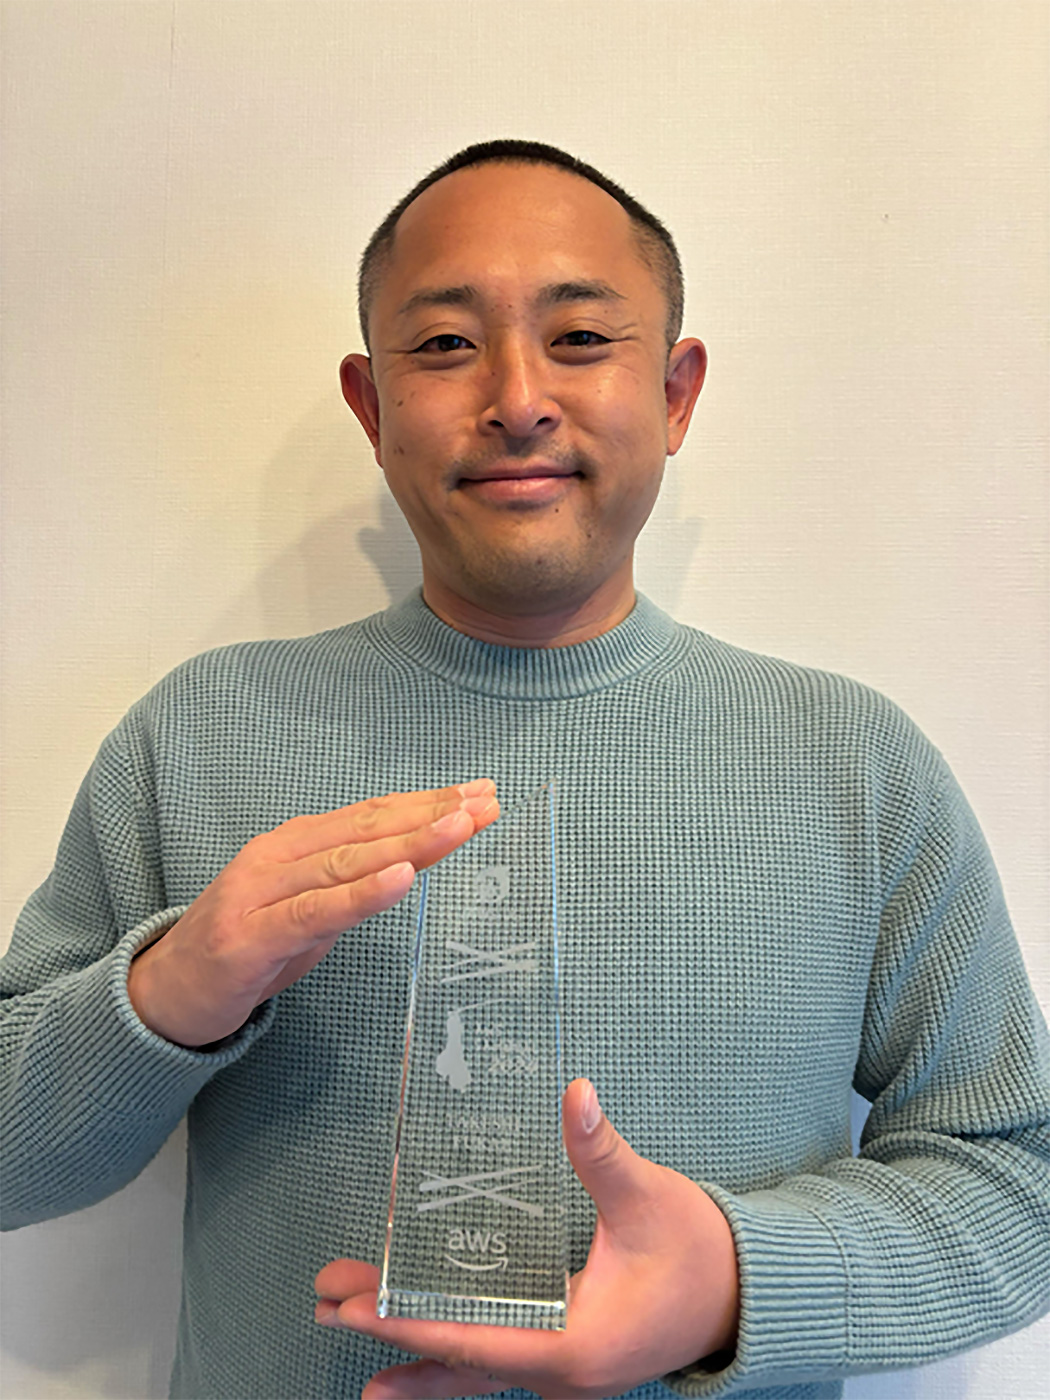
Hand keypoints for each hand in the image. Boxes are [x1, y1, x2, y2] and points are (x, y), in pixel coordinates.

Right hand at [127, 780, 498, 1046]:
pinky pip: (315, 911)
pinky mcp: (249, 936)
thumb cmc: (248, 945)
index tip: (479, 793)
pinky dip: (362, 893)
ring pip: (348, 861)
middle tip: (485, 801)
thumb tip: (418, 858)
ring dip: (410, 842)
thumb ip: (355, 883)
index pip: (373, 815)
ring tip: (459, 826)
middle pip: (368, 829)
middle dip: (432, 814)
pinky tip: (401, 879)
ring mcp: (260, 892)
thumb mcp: (312, 908)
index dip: (427, 803)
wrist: (168, 992)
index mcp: (296, 843)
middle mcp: (279, 855)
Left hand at [314, 1079, 739, 1398]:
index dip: (413, 1324)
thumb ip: (603, 1152)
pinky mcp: (565, 1354)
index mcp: (577, 1344)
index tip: (358, 1310)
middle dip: (391, 1337)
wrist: (744, 1295)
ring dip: (412, 1351)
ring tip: (345, 1339)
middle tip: (324, 1311)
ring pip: (472, 1367)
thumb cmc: (698, 1250)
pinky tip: (414, 1357)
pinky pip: (494, 1361)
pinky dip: (450, 1355)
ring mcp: (562, 1370)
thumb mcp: (647, 1198)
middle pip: (460, 1359)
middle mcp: (562, 1373)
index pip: (475, 1338)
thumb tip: (576, 1095)